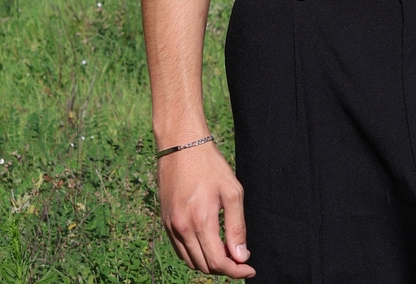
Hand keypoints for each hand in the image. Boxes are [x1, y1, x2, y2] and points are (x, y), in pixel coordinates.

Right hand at [158, 142, 255, 277]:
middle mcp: (182, 228)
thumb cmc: (210, 165)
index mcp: (201, 221)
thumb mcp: (232, 191)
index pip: (218, 262)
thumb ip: (236, 226)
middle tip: (241, 258)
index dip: (235, 271)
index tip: (249, 269)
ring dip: (209, 263)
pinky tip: (208, 244)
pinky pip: (180, 250)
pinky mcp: (165, 221)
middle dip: (225, 268)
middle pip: (204, 265)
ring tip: (226, 252)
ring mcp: (171, 226)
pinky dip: (194, 255)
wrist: (181, 145)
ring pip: (190, 261)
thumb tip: (241, 256)